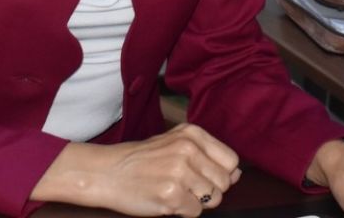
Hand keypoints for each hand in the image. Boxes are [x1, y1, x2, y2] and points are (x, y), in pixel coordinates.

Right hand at [32, 122, 240, 215]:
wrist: (105, 172)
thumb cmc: (141, 160)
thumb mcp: (175, 144)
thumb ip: (207, 155)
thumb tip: (237, 173)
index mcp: (192, 133)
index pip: (231, 160)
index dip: (221, 174)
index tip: (203, 176)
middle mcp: (188, 150)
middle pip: (224, 182)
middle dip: (209, 191)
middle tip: (184, 186)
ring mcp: (180, 172)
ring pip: (213, 199)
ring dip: (195, 202)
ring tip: (174, 192)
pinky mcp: (171, 195)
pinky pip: (195, 213)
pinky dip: (182, 212)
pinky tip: (165, 201)